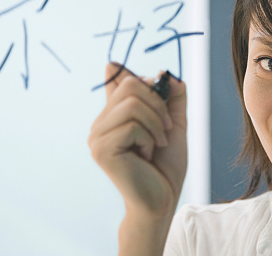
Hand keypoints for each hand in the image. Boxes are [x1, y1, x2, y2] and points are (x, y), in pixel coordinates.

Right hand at [88, 62, 186, 217]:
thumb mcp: (173, 124)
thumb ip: (172, 98)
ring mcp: (98, 136)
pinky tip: (147, 155)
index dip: (143, 79)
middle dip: (159, 104)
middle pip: (130, 85)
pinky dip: (149, 138)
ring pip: (132, 104)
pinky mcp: (102, 149)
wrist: (162, 199)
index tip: (160, 93)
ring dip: (156, 123)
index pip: (117, 76)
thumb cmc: (166, 165)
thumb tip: (164, 73)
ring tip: (158, 143)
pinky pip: (132, 126)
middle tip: (167, 127)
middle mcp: (101, 123)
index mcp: (113, 115)